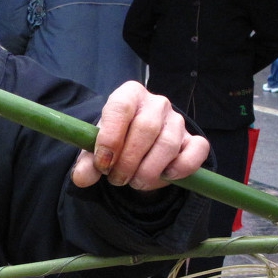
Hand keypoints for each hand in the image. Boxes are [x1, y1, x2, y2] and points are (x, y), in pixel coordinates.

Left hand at [71, 81, 209, 191]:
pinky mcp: (193, 140)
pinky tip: (166, 176)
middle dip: (128, 161)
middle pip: (146, 128)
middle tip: (117, 179)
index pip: (121, 107)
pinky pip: (196, 152)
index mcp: (129, 95)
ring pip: (168, 143)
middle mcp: (156, 103)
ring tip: (134, 182)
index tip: (103, 163)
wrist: (139, 152)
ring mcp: (178, 121)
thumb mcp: (97, 152)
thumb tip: (82, 178)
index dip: (111, 136)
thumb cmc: (116, 144)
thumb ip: (88, 163)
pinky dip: (181, 168)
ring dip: (149, 170)